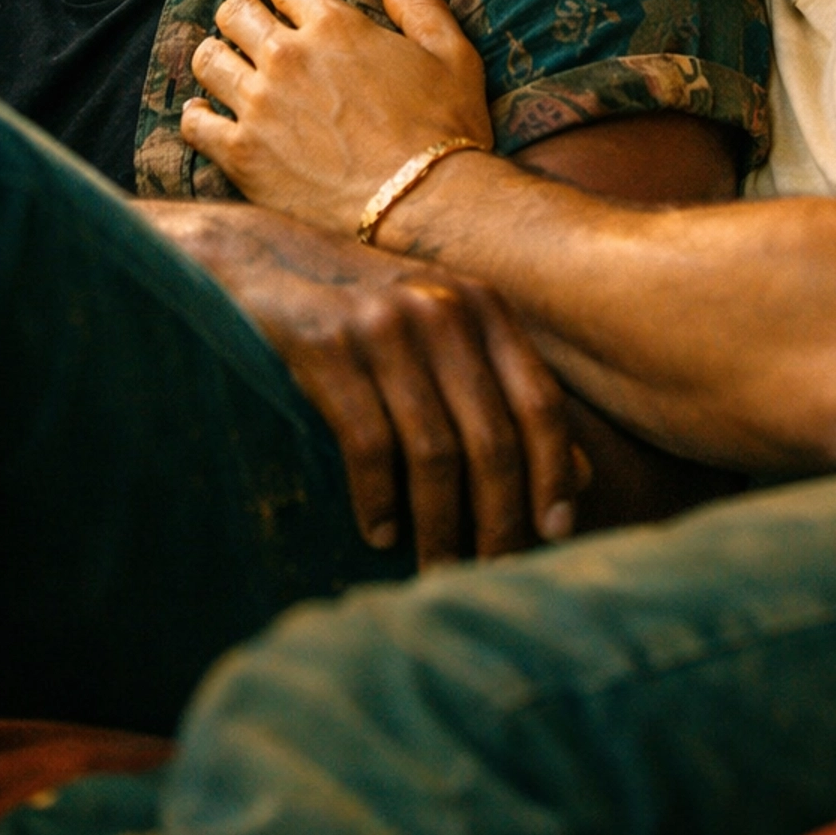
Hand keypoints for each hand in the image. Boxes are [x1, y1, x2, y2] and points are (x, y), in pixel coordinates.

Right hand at [140, 200, 581, 567]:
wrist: (257, 257)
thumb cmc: (362, 310)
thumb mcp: (443, 335)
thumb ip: (504, 394)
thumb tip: (579, 478)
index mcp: (484, 307)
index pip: (541, 401)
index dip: (554, 473)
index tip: (556, 535)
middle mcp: (445, 310)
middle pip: (493, 438)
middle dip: (498, 520)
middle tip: (492, 576)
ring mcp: (385, 325)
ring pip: (435, 452)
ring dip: (440, 526)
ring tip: (437, 571)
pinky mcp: (327, 345)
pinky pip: (368, 444)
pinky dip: (378, 501)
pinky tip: (380, 534)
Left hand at [184, 0, 491, 236]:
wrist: (424, 203)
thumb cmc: (444, 129)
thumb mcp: (454, 55)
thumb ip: (421, 8)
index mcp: (335, 25)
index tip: (292, 12)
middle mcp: (287, 56)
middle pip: (235, 12)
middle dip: (243, 18)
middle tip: (254, 39)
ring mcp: (259, 105)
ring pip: (207, 60)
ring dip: (218, 60)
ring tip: (229, 73)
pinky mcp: (242, 154)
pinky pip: (195, 123)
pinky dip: (197, 116)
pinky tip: (207, 116)